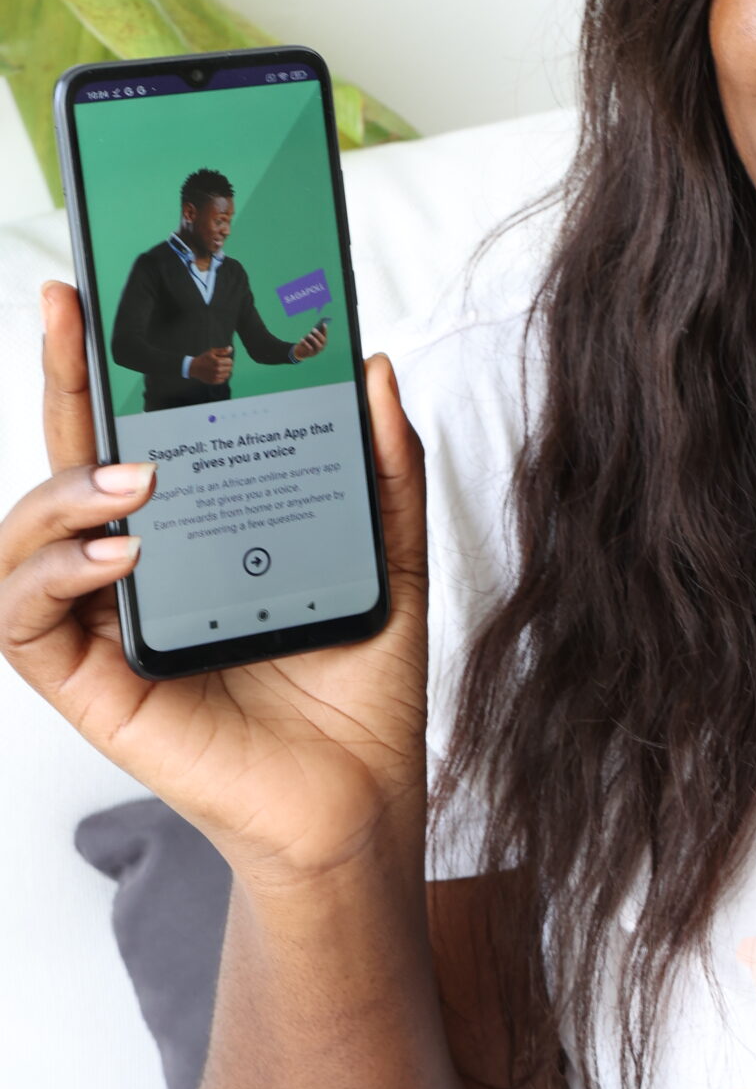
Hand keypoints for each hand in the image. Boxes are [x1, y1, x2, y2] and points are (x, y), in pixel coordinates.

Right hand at [0, 283, 428, 896]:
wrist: (361, 801)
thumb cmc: (362, 691)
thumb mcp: (387, 560)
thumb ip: (384, 469)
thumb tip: (374, 367)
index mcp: (190, 535)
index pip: (130, 435)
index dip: (103, 364)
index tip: (96, 287)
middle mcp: (132, 573)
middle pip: (68, 462)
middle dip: (61, 377)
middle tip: (71, 303)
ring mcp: (102, 629)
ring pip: (23, 539)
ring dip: (61, 489)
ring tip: (135, 478)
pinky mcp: (90, 689)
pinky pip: (25, 621)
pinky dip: (55, 576)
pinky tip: (116, 553)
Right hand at [187, 346, 233, 384]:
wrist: (194, 367)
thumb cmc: (203, 358)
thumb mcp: (212, 352)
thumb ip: (222, 350)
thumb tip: (231, 348)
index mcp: (217, 362)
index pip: (230, 362)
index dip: (227, 360)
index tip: (221, 360)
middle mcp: (217, 370)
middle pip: (230, 368)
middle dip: (226, 366)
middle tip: (220, 364)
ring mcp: (216, 376)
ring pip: (228, 375)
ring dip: (225, 372)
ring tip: (218, 369)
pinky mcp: (214, 381)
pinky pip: (223, 380)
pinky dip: (221, 377)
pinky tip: (216, 374)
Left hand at [290, 320, 328, 361]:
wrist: (302, 352)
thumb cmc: (308, 342)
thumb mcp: (310, 337)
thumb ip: (313, 334)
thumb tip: (314, 329)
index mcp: (323, 341)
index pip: (325, 335)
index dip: (325, 329)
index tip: (323, 323)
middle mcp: (322, 346)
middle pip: (322, 340)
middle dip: (318, 334)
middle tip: (313, 329)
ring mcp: (318, 351)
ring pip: (318, 345)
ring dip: (313, 339)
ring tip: (308, 334)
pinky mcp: (311, 354)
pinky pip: (309, 348)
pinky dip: (305, 343)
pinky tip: (302, 339)